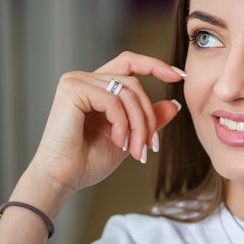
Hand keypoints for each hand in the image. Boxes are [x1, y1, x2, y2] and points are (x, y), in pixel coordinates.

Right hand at [26, 51, 184, 195]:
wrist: (63, 179)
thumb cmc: (87, 161)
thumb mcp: (129, 137)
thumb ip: (148, 119)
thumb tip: (174, 104)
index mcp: (96, 86)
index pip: (129, 64)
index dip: (155, 65)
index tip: (179, 75)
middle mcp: (85, 79)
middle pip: (133, 84)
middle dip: (147, 117)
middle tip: (150, 147)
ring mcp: (77, 81)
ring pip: (127, 92)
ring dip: (138, 125)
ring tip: (136, 151)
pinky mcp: (72, 89)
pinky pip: (113, 100)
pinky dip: (122, 123)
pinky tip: (118, 142)